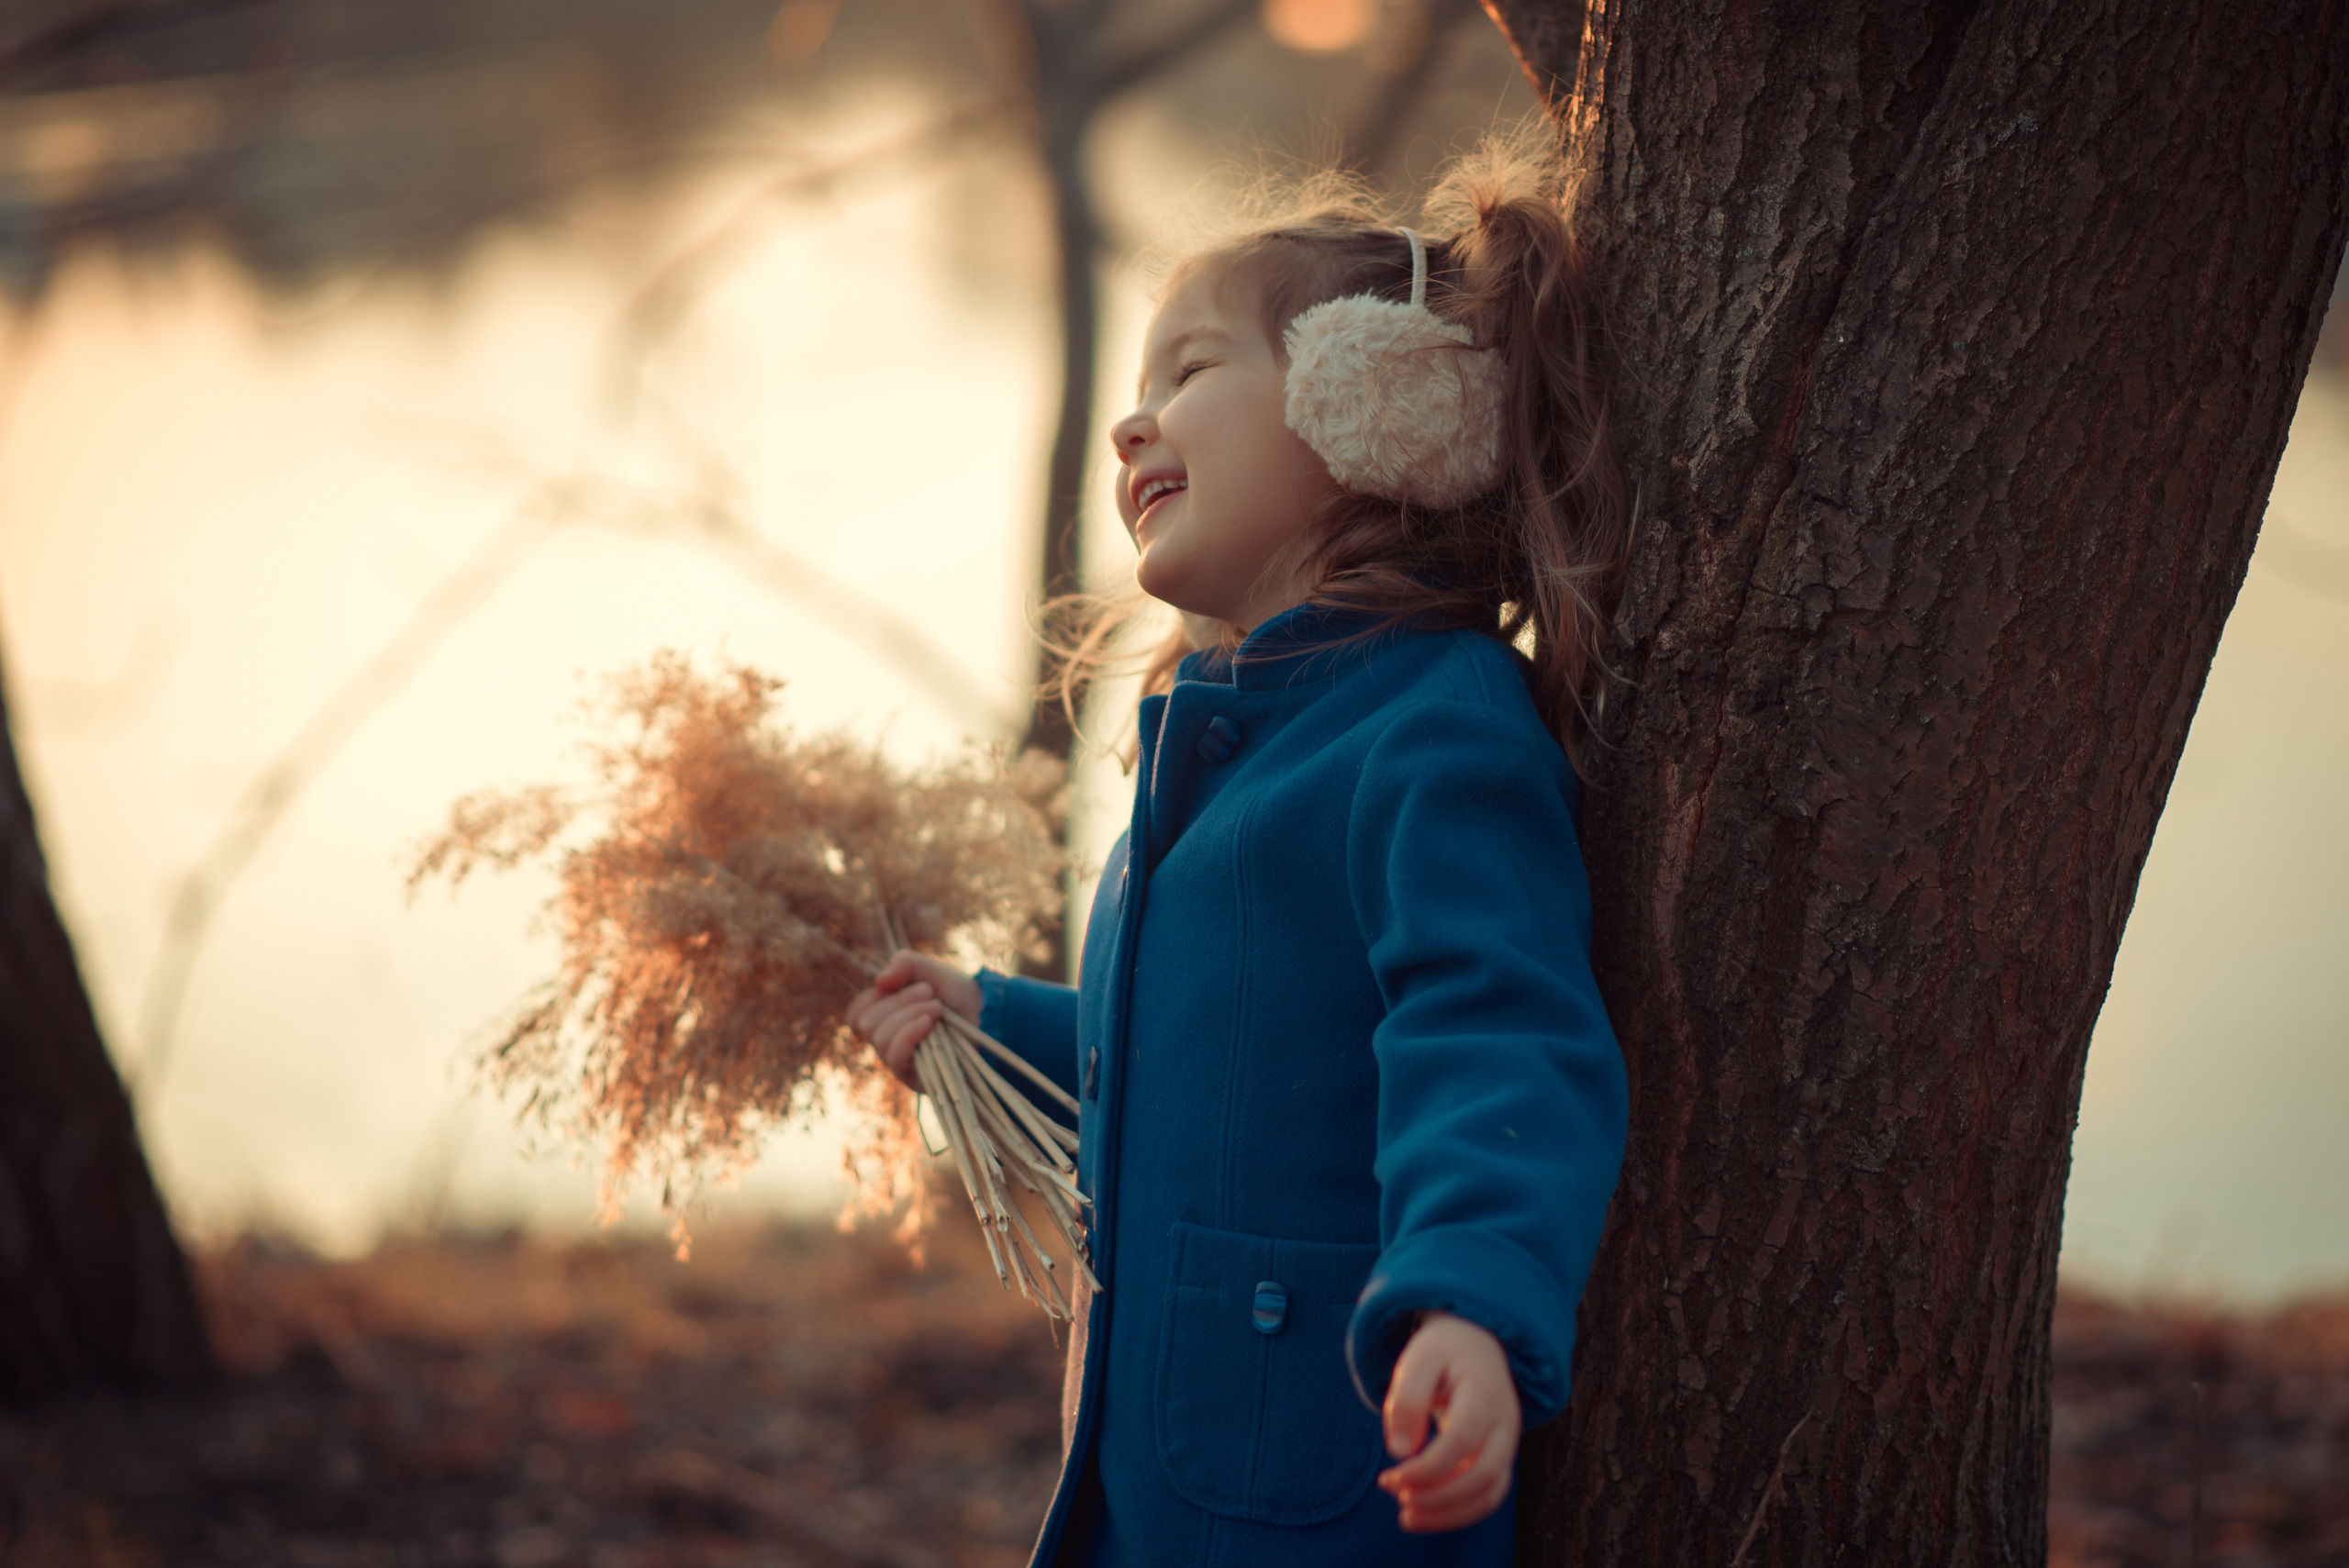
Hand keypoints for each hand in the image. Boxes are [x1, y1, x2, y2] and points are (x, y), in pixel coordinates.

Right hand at [846, 952, 981, 1089]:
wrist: (988, 1016)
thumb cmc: (957, 995)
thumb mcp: (930, 971)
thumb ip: (905, 964)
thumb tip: (879, 980)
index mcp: (884, 1018)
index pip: (855, 1015)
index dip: (871, 998)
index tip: (899, 984)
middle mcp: (888, 1041)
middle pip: (867, 1024)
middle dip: (898, 1002)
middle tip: (929, 992)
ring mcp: (900, 1061)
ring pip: (880, 1039)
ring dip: (908, 1015)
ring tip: (937, 1006)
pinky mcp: (914, 1077)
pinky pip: (895, 1057)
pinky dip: (909, 1034)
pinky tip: (928, 1023)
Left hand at [1376, 1312, 1520, 1533]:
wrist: (1476, 1344)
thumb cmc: (1442, 1352)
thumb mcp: (1418, 1360)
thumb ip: (1407, 1401)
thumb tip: (1400, 1452)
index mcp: (1484, 1392)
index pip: (1462, 1440)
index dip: (1428, 1466)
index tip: (1391, 1476)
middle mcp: (1504, 1423)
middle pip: (1484, 1474)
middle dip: (1438, 1496)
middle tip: (1397, 1495)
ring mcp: (1506, 1444)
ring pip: (1490, 1493)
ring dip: (1448, 1513)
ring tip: (1406, 1517)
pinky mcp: (1499, 1460)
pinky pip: (1486, 1497)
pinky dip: (1457, 1512)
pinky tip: (1422, 1514)